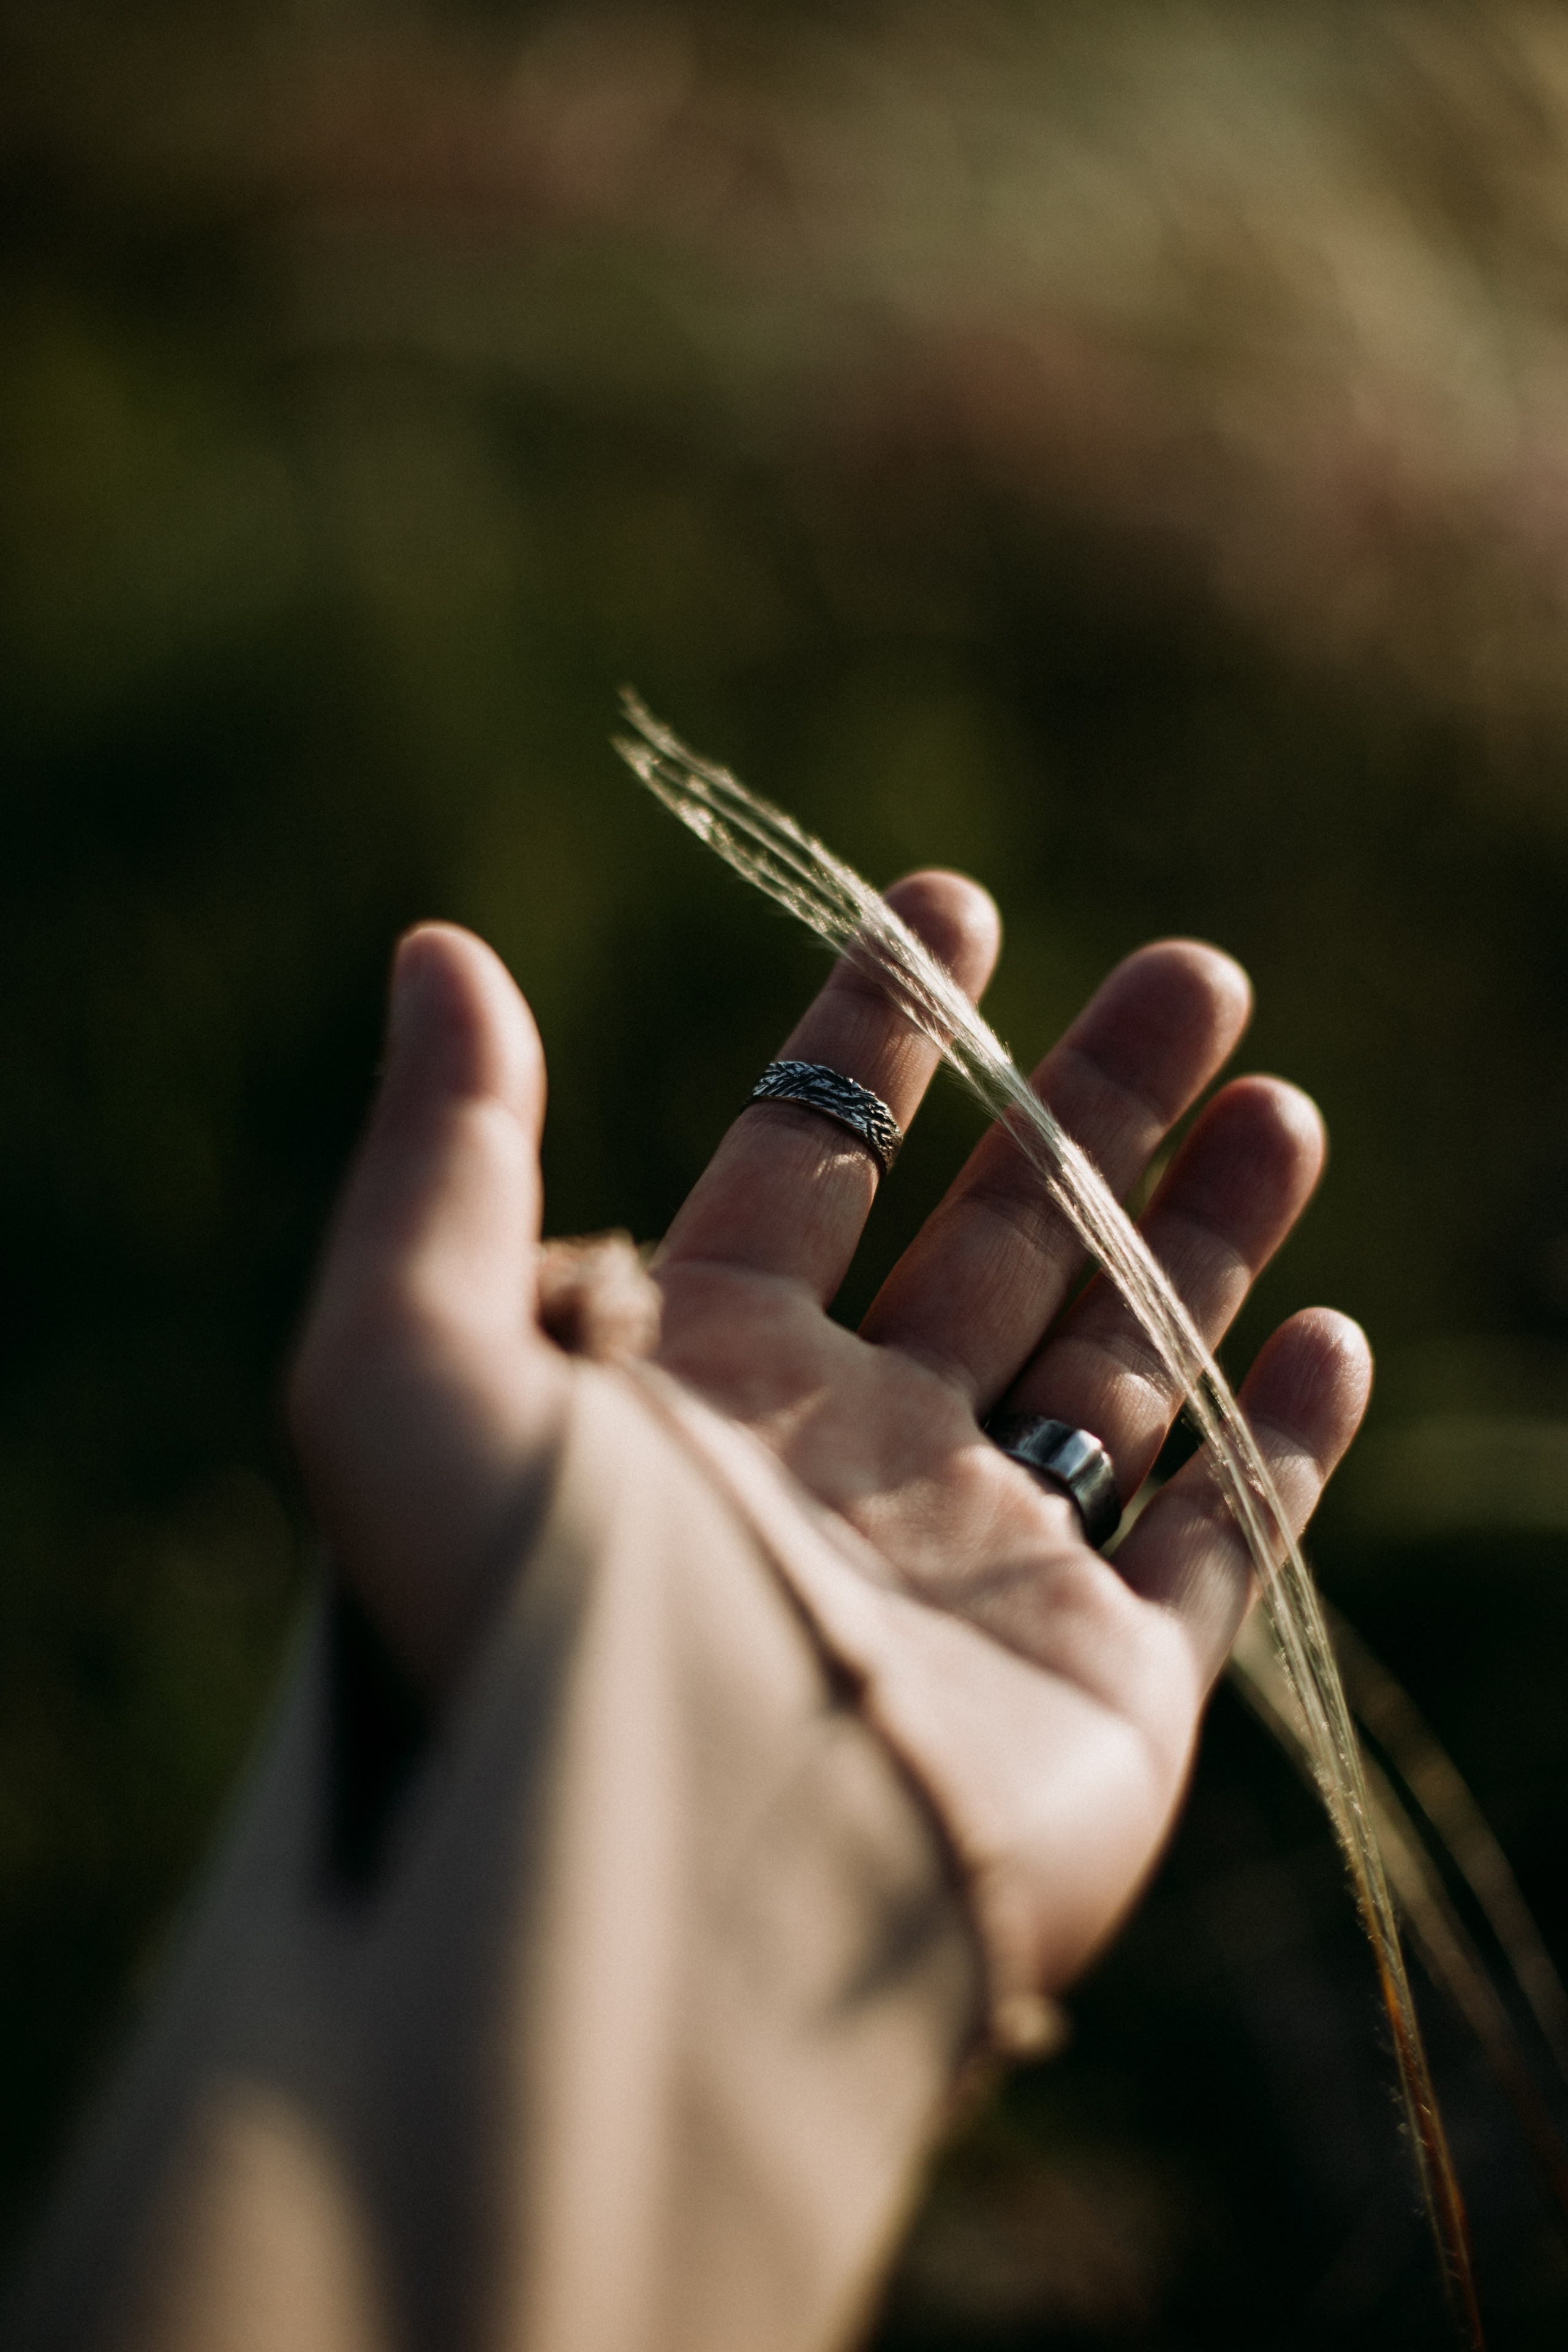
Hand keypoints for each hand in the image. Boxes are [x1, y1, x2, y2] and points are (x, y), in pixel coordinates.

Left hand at [289, 882, 1369, 1985]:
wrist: (660, 1911)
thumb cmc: (525, 1637)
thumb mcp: (414, 1370)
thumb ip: (440, 1163)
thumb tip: (438, 952)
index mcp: (701, 1376)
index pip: (804, 1158)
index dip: (877, 1028)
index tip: (952, 901)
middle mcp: (848, 1461)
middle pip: (999, 1235)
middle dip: (1092, 1100)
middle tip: (1193, 971)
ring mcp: (982, 1572)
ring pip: (1123, 1362)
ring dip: (1204, 1233)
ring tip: (1278, 1098)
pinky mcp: (1101, 1693)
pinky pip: (1217, 1548)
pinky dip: (1282, 1447)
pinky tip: (1334, 1335)